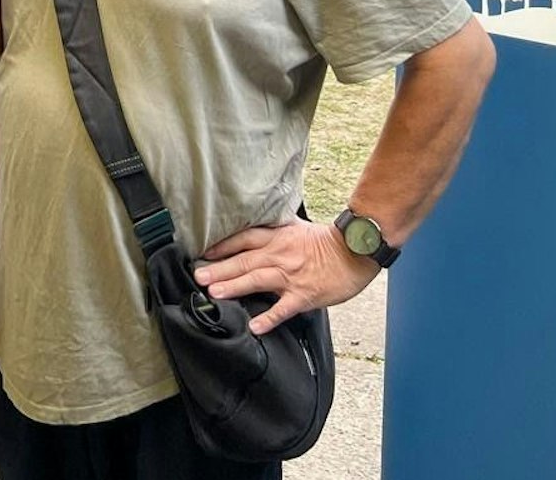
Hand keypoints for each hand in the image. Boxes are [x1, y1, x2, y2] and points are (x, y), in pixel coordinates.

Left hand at [192, 219, 377, 335]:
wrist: (356, 251)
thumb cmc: (327, 242)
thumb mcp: (297, 227)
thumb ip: (275, 229)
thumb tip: (255, 229)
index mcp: (277, 237)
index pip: (244, 239)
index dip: (222, 246)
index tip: (203, 253)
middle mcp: (280, 254)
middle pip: (244, 260)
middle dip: (220, 268)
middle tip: (199, 276)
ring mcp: (291, 275)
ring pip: (257, 280)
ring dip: (235, 287)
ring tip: (215, 294)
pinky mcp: (304, 294)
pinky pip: (283, 308)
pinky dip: (269, 318)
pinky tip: (255, 326)